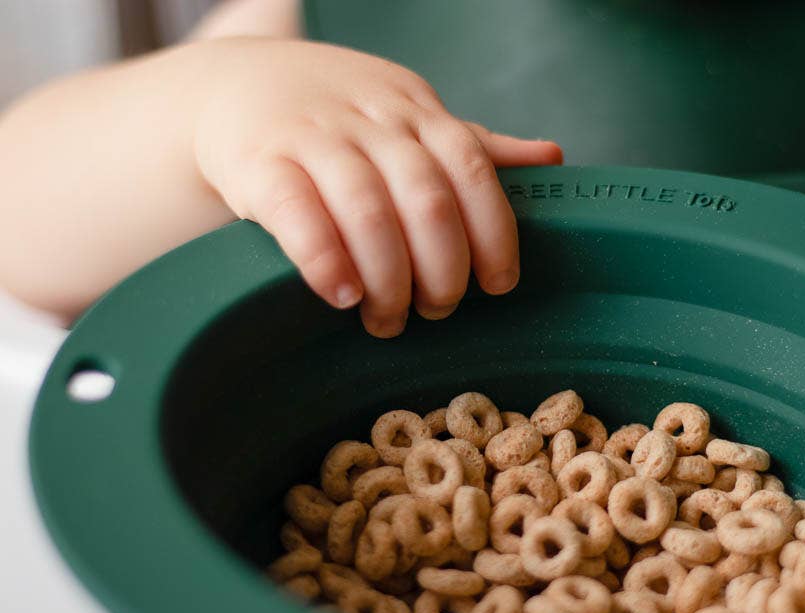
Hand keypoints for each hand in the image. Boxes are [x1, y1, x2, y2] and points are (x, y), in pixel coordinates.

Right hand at [193, 38, 561, 336]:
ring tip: (388, 320)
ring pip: (368, 211)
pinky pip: (296, 212)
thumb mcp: (409, 116)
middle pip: (427, 199)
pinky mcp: (258, 162)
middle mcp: (372, 122)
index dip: (493, 233)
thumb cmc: (339, 116)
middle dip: (443, 270)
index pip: (471, 169)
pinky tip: (342, 296)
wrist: (235, 83)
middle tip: (438, 310)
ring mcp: (314, 138)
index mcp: (418, 114)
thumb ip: (472, 147)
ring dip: (388, 278)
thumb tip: (552, 157)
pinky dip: (324, 260)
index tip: (499, 285)